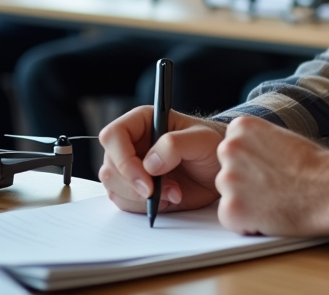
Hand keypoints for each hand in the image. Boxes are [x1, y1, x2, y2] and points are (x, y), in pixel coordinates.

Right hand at [99, 106, 226, 214]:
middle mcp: (132, 143)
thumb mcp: (202, 140)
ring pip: (113, 187)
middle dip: (134, 185)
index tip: (146, 179)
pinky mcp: (135, 189)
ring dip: (140, 198)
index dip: (123, 159)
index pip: (113, 135)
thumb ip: (175, 145)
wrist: (219, 170)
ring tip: (173, 192)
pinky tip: (168, 199)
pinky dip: (143, 207)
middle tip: (161, 191)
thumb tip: (149, 163)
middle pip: (109, 166)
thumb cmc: (212, 146)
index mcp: (143, 121)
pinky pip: (124, 202)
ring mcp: (131, 167)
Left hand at [215, 116, 328, 236]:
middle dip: (243, 182)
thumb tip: (243, 156)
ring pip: (228, 195)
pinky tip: (269, 214)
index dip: (250, 163)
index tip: (269, 168)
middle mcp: (229, 148)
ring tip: (274, 200)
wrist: (328, 189)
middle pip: (226, 171)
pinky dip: (246, 222)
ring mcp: (228, 179)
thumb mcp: (280, 137)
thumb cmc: (313, 165)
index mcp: (241, 127)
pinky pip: (230, 218)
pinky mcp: (231, 209)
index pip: (231, 149)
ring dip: (245, 202)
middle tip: (271, 187)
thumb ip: (255, 143)